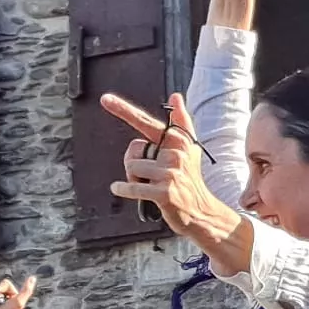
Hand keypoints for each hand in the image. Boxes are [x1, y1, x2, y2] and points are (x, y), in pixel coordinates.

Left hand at [108, 93, 243, 251]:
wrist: (202, 212)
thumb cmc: (191, 180)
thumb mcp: (190, 149)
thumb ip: (182, 122)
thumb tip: (175, 95)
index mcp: (177, 140)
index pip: (146, 122)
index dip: (124, 110)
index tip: (105, 100)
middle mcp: (175, 153)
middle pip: (134, 150)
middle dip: (134, 164)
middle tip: (149, 176)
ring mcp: (170, 173)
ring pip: (132, 168)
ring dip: (133, 180)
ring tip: (150, 187)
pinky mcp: (164, 192)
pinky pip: (133, 187)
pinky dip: (123, 189)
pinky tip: (119, 188)